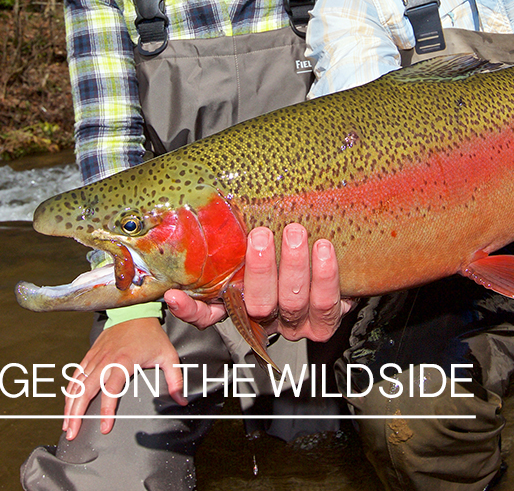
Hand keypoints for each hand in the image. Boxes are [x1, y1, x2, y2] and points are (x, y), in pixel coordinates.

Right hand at [62, 316, 183, 439]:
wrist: (135, 311)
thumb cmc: (152, 335)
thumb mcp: (168, 355)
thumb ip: (175, 379)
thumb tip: (181, 401)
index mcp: (124, 361)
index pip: (111, 391)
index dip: (106, 411)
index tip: (104, 428)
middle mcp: (105, 360)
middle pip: (85, 390)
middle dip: (77, 414)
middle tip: (73, 434)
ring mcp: (95, 357)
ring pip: (76, 384)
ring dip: (70, 406)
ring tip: (67, 426)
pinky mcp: (90, 354)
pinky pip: (75, 375)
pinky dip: (69, 391)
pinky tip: (68, 405)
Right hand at [165, 224, 352, 341]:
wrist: (337, 263)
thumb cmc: (289, 247)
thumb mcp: (257, 238)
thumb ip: (237, 229)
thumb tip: (214, 192)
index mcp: (241, 303)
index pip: (207, 314)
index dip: (190, 309)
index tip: (176, 295)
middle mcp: (266, 317)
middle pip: (258, 305)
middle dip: (260, 270)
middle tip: (261, 236)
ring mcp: (296, 321)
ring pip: (292, 303)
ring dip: (295, 266)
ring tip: (296, 232)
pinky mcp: (327, 319)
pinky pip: (328, 306)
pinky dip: (326, 277)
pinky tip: (324, 251)